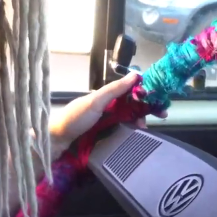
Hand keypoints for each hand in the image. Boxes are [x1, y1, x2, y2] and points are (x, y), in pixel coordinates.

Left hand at [49, 72, 166, 158]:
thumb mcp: (95, 101)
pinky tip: (136, 136)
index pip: (130, 92)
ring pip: (128, 119)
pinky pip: (121, 131)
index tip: (160, 99)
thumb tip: (136, 75)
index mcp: (104, 96)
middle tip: (162, 116)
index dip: (145, 94)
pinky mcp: (102, 136)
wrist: (55, 141)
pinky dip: (130, 132)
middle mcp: (106, 107)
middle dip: (147, 109)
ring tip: (145, 129)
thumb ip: (114, 89)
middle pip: (131, 105)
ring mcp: (104, 122)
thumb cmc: (74, 119)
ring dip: (139, 121)